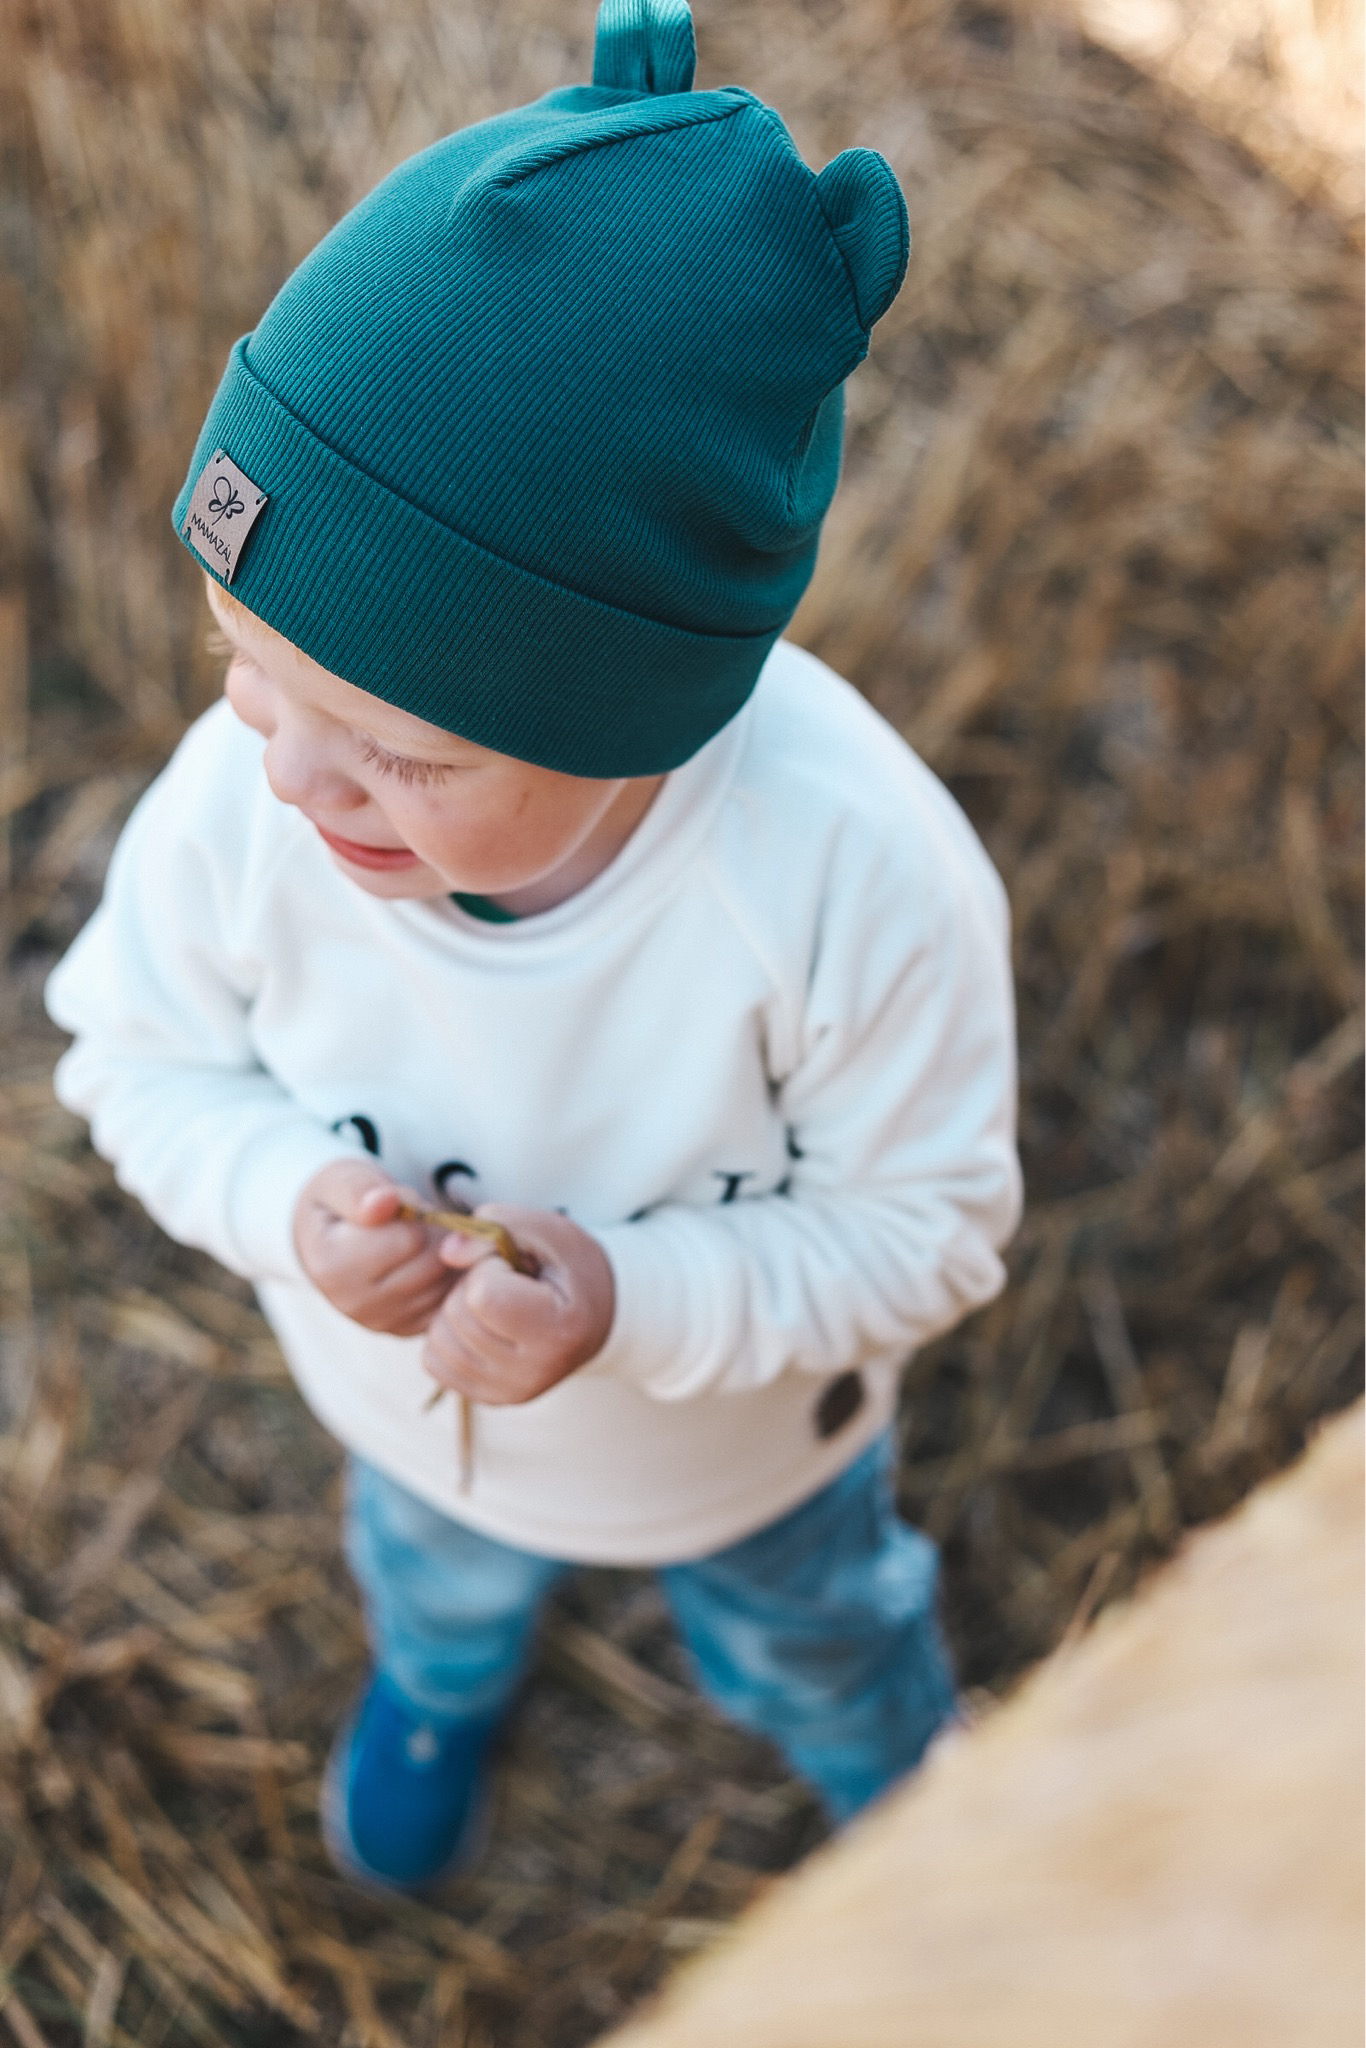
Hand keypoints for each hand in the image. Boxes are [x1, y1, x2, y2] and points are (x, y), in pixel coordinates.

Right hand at [293, 1158, 456, 1335]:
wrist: (328, 1237)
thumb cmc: (340, 1202)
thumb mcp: (338, 1179)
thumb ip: (358, 1188)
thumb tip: (385, 1202)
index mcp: (333, 1266)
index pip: (410, 1237)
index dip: (412, 1208)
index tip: (392, 1202)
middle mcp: (355, 1304)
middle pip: (432, 1262)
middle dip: (430, 1231)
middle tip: (408, 1219)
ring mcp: (382, 1322)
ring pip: (445, 1281)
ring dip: (441, 1252)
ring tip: (413, 1237)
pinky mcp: (406, 1329)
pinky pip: (449, 1299)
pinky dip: (446, 1275)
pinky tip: (422, 1259)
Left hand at [422, 1205, 614, 1405]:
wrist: (598, 1318)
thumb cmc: (573, 1270)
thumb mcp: (550, 1231)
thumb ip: (500, 1225)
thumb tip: (446, 1252)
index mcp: (557, 1330)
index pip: (483, 1295)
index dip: (488, 1267)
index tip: (515, 1267)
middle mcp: (532, 1373)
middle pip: (457, 1316)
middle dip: (471, 1287)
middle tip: (505, 1283)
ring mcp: (509, 1392)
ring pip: (438, 1340)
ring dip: (455, 1310)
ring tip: (493, 1303)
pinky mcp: (490, 1399)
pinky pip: (433, 1361)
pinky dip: (447, 1336)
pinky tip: (480, 1325)